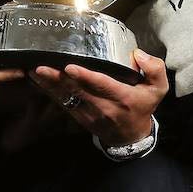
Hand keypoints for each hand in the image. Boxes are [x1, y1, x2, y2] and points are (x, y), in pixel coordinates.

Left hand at [30, 49, 167, 145]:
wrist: (131, 137)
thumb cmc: (143, 107)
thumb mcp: (158, 89)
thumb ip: (154, 69)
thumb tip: (138, 54)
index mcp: (123, 97)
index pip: (102, 85)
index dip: (85, 77)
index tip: (70, 68)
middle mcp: (104, 107)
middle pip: (78, 91)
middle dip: (58, 79)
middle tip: (41, 67)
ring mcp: (89, 113)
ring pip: (67, 97)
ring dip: (49, 85)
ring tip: (34, 72)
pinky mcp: (79, 117)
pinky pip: (63, 103)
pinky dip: (50, 92)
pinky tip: (38, 82)